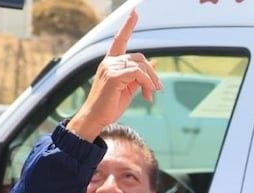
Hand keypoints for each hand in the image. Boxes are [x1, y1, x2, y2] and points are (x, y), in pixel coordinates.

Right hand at [67, 10, 160, 141]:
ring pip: (140, 65)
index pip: (120, 40)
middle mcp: (109, 62)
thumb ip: (139, 75)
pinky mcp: (113, 76)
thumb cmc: (111, 105)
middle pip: (139, 57)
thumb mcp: (129, 87)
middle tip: (157, 90)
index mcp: (111, 62)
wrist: (96, 118)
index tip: (134, 12)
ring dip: (151, 81)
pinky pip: (138, 74)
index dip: (128, 26)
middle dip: (152, 73)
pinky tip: (147, 95)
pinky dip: (147, 83)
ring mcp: (110, 67)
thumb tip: (154, 63)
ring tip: (150, 95)